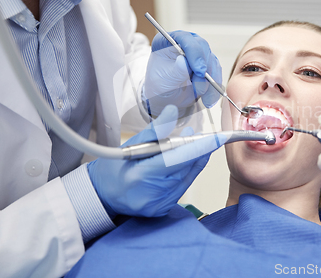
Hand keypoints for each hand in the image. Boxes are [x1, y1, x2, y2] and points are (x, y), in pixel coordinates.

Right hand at [87, 105, 225, 217]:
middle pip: (186, 168)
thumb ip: (155, 130)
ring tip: (190, 146)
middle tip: (202, 136)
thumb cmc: (114, 168)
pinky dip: (185, 173)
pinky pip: (183, 187)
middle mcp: (152, 194)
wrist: (103, 194)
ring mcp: (159, 205)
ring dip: (192, 161)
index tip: (218, 138)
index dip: (200, 147)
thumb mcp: (130, 144)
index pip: (178, 159)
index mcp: (141, 176)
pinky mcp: (164, 209)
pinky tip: (181, 164)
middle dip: (197, 151)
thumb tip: (172, 112)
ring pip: (188, 177)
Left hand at [143, 31, 221, 116]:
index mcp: (168, 41)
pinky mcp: (208, 63)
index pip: (184, 39)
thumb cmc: (160, 87)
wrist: (167, 98)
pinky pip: (216, 72)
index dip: (194, 52)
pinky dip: (214, 86)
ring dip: (210, 81)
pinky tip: (208, 98)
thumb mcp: (164, 81)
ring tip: (200, 96)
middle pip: (202, 47)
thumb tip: (184, 61)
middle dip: (204, 69)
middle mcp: (185, 43)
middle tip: (201, 87)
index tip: (199, 71)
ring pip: (212, 61)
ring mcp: (198, 52)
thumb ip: (175, 71)